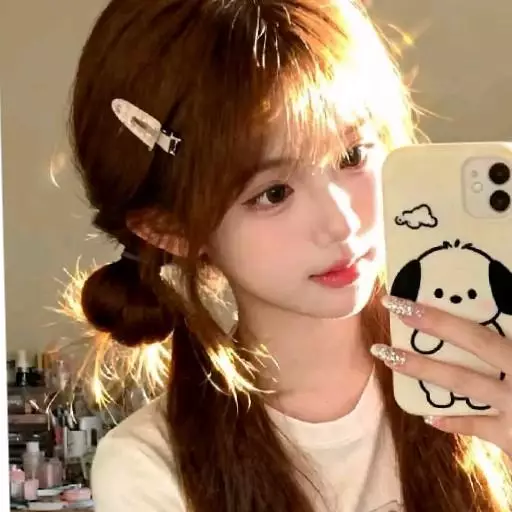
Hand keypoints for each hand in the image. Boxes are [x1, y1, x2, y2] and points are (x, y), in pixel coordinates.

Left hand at [370, 295, 511, 457]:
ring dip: (423, 372)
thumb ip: (510, 332)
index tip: (399, 301)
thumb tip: (501, 313)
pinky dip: (454, 422)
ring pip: (462, 385)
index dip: (436, 317)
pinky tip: (429, 417)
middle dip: (425, 335)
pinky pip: (479, 428)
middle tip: (388, 322)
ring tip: (390, 358)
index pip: (475, 332)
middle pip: (466, 351)